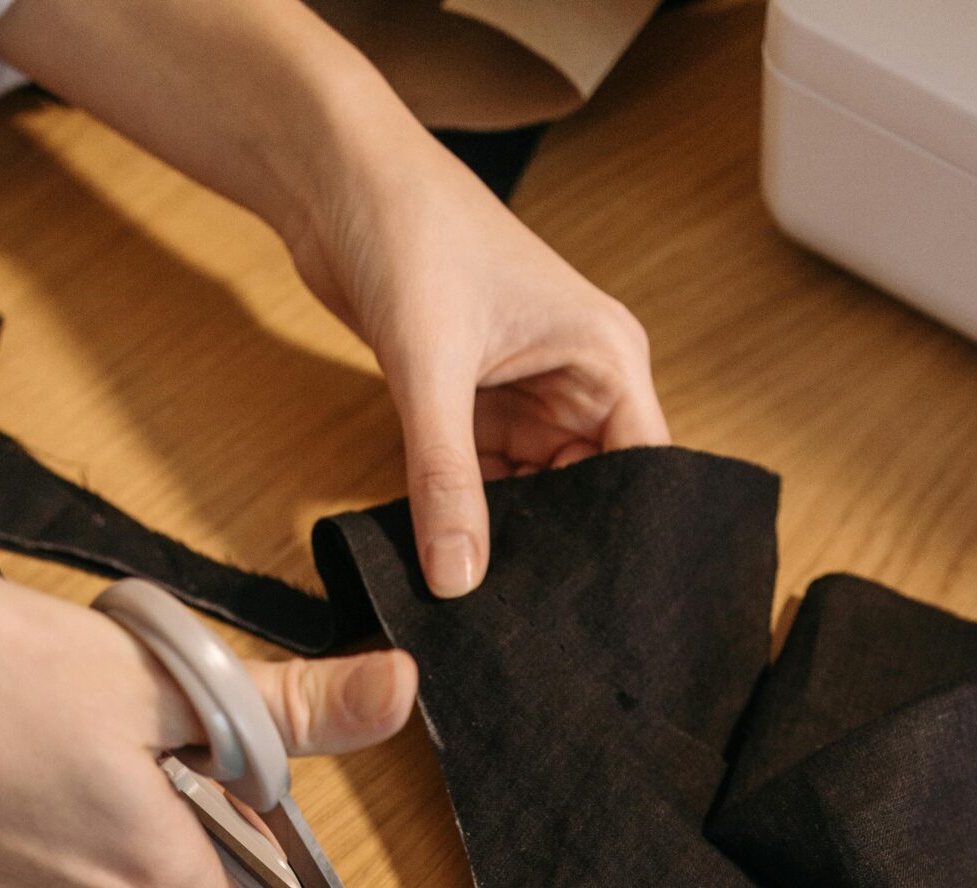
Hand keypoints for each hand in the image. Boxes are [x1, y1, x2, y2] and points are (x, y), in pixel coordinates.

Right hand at [0, 555, 416, 887]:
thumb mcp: (154, 672)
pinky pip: (37, 865)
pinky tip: (6, 740)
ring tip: (63, 721)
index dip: (262, 882)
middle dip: (181, 828)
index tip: (237, 800)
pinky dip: (43, 814)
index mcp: (150, 878)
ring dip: (110, 812)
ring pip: (103, 881)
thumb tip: (397, 692)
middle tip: (141, 727)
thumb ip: (284, 704)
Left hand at [284, 117, 668, 597]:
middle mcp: (576, 381)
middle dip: (557, 550)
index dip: (627, 537)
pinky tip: (445, 557)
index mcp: (604, 357)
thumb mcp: (431, 367)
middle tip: (528, 619)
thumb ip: (446, 480)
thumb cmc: (409, 230)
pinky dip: (463, 515)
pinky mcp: (474, 405)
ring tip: (482, 598)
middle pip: (589, 496)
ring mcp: (524, 395)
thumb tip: (458, 579)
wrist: (333, 179)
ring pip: (531, 497)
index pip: (644, 471)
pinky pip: (482, 482)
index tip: (597, 605)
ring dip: (504, 539)